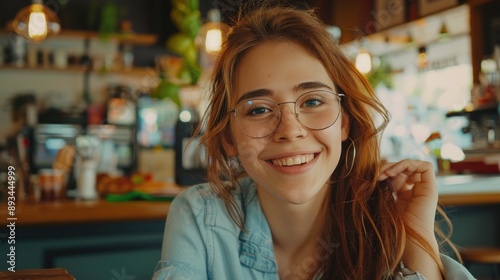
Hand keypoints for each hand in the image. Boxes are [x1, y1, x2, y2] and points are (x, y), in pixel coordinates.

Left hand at [379, 160, 442, 278]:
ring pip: (413, 165)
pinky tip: (391, 172)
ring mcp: (425, 188)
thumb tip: (374, 172)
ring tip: (382, 173)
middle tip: (376, 174)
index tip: (375, 177)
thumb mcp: (386, 200)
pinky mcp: (431, 189)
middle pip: (404, 168)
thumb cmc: (395, 225)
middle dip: (388, 166)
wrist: (407, 239)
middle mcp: (417, 189)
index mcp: (406, 193)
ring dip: (395, 165)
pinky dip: (406, 164)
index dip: (387, 170)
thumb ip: (385, 187)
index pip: (398, 173)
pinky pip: (425, 166)